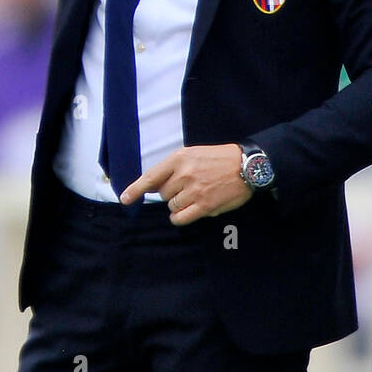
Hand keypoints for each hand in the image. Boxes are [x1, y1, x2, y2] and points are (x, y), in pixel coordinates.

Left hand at [119, 144, 251, 224]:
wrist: (247, 165)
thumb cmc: (219, 159)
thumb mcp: (194, 154)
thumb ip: (174, 168)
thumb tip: (154, 186)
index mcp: (180, 159)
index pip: (151, 177)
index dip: (135, 189)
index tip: (124, 198)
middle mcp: (184, 175)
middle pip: (162, 194)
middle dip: (171, 193)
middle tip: (188, 186)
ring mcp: (194, 191)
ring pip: (172, 206)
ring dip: (179, 204)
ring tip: (195, 195)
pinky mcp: (204, 206)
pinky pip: (180, 218)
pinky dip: (180, 217)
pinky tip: (188, 211)